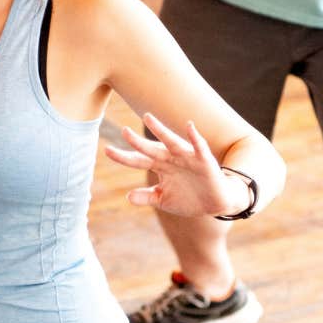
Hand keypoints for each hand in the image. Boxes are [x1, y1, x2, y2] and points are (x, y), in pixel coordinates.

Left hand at [102, 112, 240, 217]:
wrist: (215, 203)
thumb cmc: (189, 198)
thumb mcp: (165, 201)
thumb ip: (148, 197)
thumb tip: (128, 197)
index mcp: (160, 167)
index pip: (138, 160)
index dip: (123, 156)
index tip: (107, 150)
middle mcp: (171, 159)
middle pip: (151, 149)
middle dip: (138, 142)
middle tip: (123, 131)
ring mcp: (187, 158)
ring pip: (171, 142)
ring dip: (160, 131)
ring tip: (148, 118)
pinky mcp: (204, 160)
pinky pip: (199, 146)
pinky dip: (194, 136)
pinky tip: (189, 126)